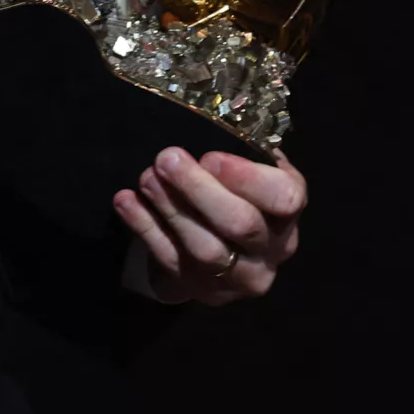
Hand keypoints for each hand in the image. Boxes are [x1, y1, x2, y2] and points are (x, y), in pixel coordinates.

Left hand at [113, 145, 306, 305]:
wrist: (227, 249)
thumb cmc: (238, 194)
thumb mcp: (251, 171)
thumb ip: (242, 153)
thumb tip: (211, 122)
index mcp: (287, 215)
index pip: (285, 199)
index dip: (248, 178)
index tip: (210, 156)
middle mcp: (271, 251)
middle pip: (240, 224)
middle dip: (199, 189)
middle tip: (166, 157)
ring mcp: (236, 278)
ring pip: (205, 249)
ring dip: (172, 209)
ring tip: (146, 177)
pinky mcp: (199, 291)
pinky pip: (170, 261)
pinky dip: (145, 229)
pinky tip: (126, 201)